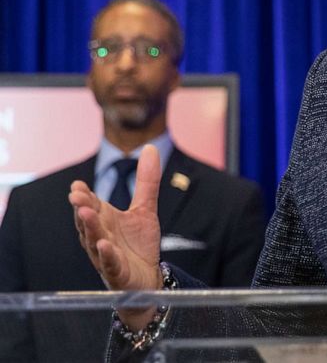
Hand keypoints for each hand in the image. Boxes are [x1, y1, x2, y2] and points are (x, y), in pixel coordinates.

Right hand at [68, 144, 163, 327]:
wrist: (148, 278)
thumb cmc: (138, 244)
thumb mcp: (145, 209)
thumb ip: (147, 181)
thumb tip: (149, 147)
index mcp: (104, 220)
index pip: (90, 205)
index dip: (84, 196)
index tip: (77, 184)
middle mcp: (100, 236)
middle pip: (88, 221)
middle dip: (82, 208)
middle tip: (76, 195)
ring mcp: (106, 255)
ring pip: (94, 241)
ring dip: (90, 228)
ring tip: (86, 213)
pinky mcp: (117, 272)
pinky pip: (110, 263)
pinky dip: (107, 254)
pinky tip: (105, 245)